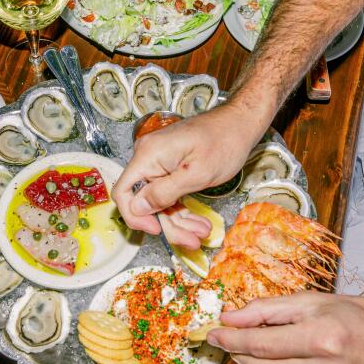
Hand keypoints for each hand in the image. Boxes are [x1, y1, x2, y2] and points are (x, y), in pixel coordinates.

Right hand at [113, 102, 263, 245]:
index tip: (156, 229)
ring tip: (202, 233)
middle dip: (169, 224)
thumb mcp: (196, 174)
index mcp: (148, 156)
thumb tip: (136, 208)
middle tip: (192, 240)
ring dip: (180, 220)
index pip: (123, 192)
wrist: (240, 124)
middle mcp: (148, 158)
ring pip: (161, 201)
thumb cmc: (223, 142)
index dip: (135, 216)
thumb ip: (164, 192)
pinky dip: (183, 209)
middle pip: (146, 201)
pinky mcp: (170, 167)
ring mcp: (159, 163)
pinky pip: (169, 193)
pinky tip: (199, 223)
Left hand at [207, 293, 363, 363]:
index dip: (230, 340)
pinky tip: (304, 363)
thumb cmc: (361, 317)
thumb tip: (230, 318)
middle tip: (228, 340)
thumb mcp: (316, 301)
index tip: (211, 334)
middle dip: (238, 355)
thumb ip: (269, 310)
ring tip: (279, 344)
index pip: (260, 345)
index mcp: (323, 339)